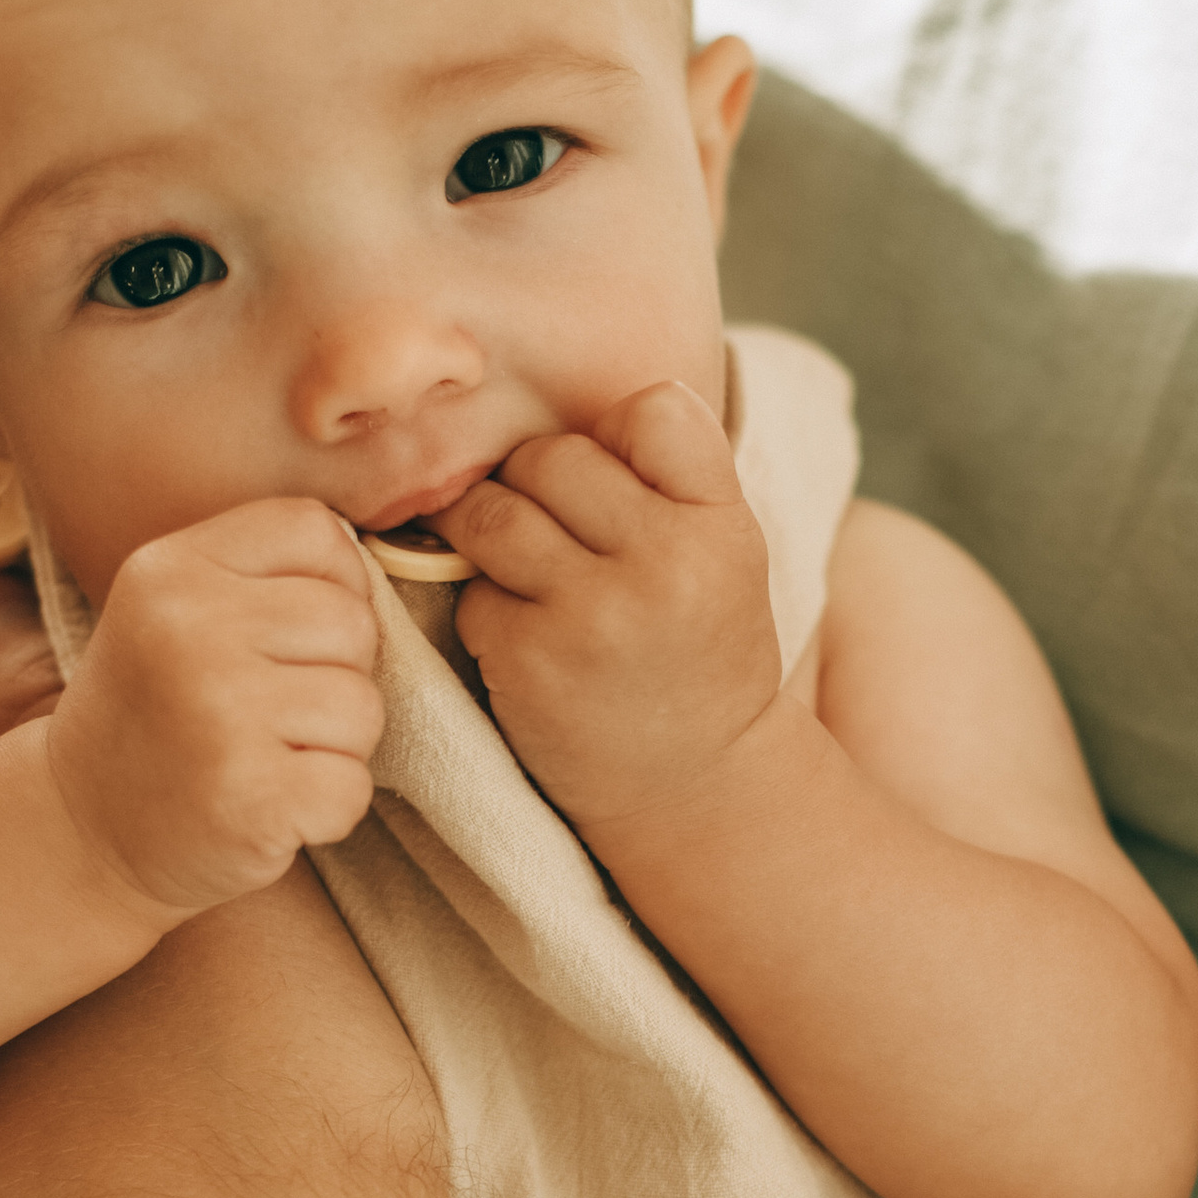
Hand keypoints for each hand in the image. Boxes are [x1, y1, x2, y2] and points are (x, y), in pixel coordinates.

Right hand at [46, 500, 381, 916]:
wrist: (85, 833)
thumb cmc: (157, 719)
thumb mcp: (176, 613)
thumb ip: (263, 578)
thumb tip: (374, 572)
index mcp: (173, 569)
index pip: (314, 530)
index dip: (334, 585)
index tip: (294, 639)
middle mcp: (189, 629)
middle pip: (352, 623)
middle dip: (336, 676)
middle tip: (270, 718)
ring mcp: (220, 714)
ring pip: (362, 707)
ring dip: (334, 747)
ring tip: (265, 760)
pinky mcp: (250, 797)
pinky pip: (352, 785)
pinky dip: (328, 809)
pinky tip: (270, 808)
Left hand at [443, 383, 783, 844]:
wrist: (698, 788)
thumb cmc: (698, 655)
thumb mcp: (725, 556)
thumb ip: (669, 479)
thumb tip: (552, 410)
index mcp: (720, 524)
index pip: (653, 408)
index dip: (619, 440)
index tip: (619, 488)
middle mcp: (662, 561)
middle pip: (553, 457)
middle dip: (538, 490)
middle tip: (559, 541)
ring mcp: (591, 612)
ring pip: (493, 513)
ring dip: (492, 536)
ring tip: (526, 575)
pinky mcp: (530, 659)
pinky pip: (473, 591)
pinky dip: (487, 611)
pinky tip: (530, 646)